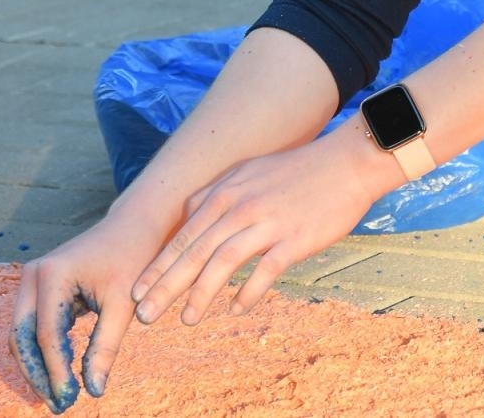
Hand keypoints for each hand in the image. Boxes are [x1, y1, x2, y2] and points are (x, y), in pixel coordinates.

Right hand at [10, 210, 168, 411]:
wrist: (134, 227)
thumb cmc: (133, 260)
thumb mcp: (123, 305)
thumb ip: (105, 347)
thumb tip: (94, 390)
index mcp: (53, 274)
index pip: (46, 334)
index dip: (55, 372)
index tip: (69, 400)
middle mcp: (34, 274)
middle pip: (22, 336)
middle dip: (37, 374)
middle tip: (57, 405)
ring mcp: (32, 279)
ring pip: (22, 334)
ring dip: (37, 365)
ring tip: (58, 396)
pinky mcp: (39, 286)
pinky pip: (31, 325)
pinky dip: (42, 351)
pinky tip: (62, 373)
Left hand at [130, 133, 386, 325]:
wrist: (347, 163)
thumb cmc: (298, 170)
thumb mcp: (249, 172)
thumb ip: (219, 194)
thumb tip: (190, 215)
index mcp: (227, 191)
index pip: (183, 234)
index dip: (159, 264)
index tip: (137, 290)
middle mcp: (241, 206)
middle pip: (194, 251)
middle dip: (165, 285)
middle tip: (144, 315)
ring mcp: (268, 222)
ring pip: (223, 262)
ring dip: (200, 294)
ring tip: (185, 319)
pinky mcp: (294, 238)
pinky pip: (265, 271)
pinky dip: (248, 293)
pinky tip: (236, 309)